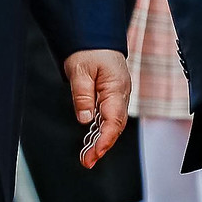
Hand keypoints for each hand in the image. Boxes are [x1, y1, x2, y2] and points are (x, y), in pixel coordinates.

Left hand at [63, 48, 129, 167]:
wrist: (96, 39)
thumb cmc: (89, 51)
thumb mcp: (79, 71)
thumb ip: (82, 95)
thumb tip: (85, 120)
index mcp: (116, 87)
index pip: (114, 119)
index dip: (106, 139)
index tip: (95, 153)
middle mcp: (121, 94)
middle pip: (116, 125)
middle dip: (103, 146)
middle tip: (87, 162)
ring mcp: (118, 96)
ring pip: (113, 124)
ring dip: (101, 142)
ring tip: (87, 158)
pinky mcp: (112, 98)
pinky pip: (109, 118)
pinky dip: (101, 132)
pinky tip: (91, 143)